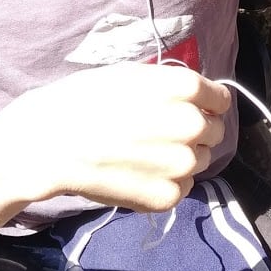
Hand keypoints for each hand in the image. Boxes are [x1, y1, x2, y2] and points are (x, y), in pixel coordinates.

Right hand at [0, 62, 231, 212]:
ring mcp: (182, 163)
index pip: (221, 99)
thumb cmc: (85, 100)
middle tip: (162, 132)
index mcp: (184, 88)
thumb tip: (194, 98)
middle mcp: (191, 124)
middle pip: (215, 131)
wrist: (49, 143)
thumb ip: (170, 86)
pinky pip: (183, 188)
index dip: (208, 104)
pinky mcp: (167, 196)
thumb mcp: (131, 75)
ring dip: (182, 157)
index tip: (194, 108)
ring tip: (146, 153)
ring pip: (201, 161)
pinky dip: (167, 183)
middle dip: (196, 131)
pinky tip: (139, 172)